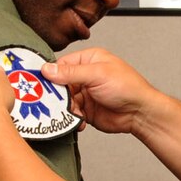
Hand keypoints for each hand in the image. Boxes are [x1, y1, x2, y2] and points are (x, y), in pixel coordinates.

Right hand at [42, 48, 157, 134]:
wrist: (140, 113)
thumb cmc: (127, 87)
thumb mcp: (97, 74)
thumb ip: (71, 72)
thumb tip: (47, 69)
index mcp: (89, 60)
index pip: (61, 64)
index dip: (50, 74)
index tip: (40, 83)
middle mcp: (85, 75)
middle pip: (59, 84)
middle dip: (56, 94)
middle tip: (53, 102)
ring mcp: (85, 93)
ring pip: (63, 100)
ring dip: (64, 108)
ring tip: (70, 112)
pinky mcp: (86, 110)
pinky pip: (71, 113)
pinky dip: (71, 118)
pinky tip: (78, 120)